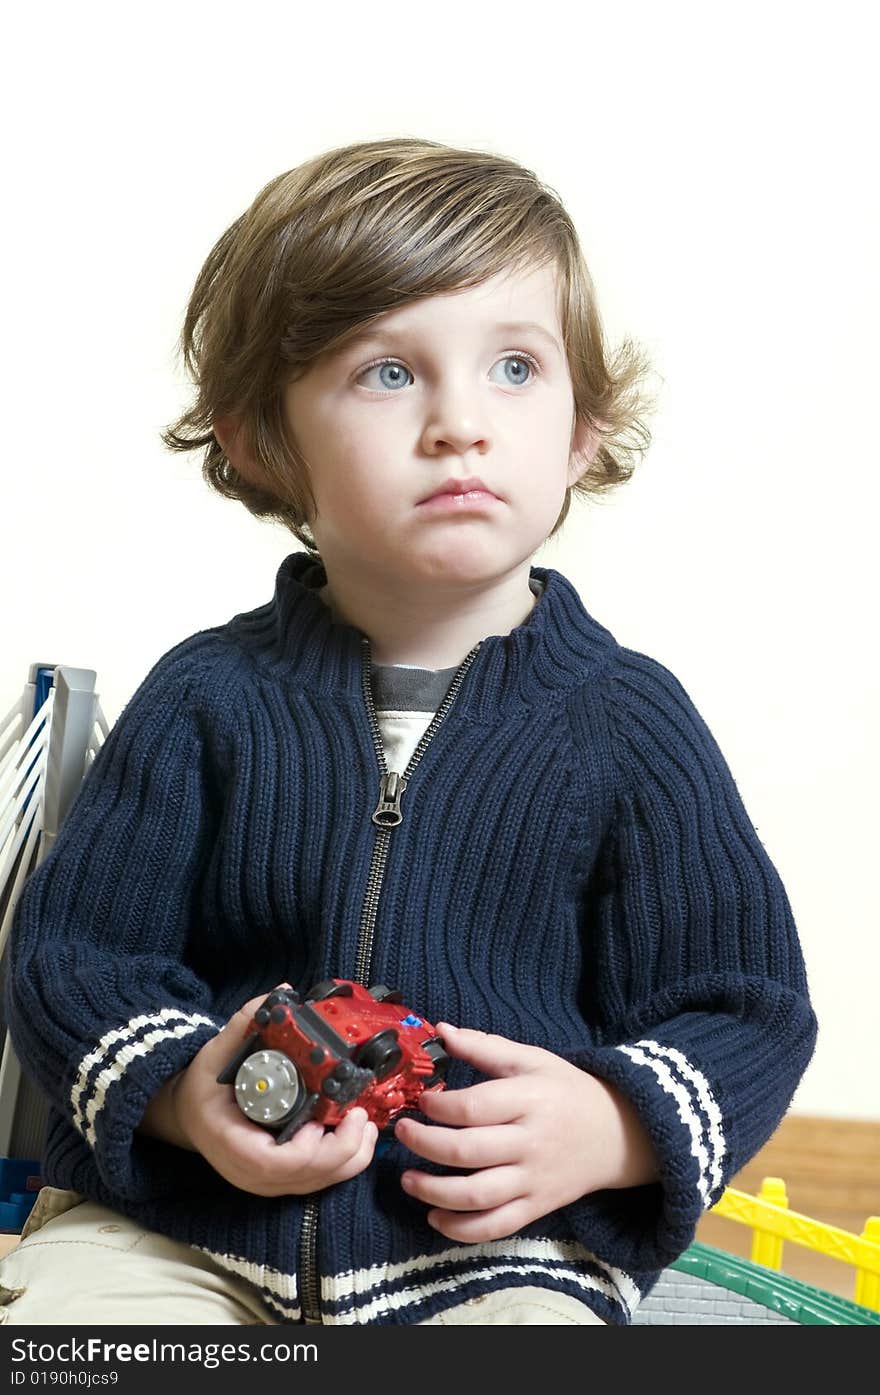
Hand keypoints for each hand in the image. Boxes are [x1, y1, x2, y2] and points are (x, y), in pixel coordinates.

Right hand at [159, 989, 379, 1196]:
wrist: (190, 1113)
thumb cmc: (204, 1086)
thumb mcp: (216, 1052)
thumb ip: (245, 1023)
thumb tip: (282, 992)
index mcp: (229, 1141)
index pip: (271, 1164)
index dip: (304, 1150)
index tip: (320, 1122)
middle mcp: (248, 1171)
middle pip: (302, 1178)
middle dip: (340, 1151)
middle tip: (359, 1116)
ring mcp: (265, 1180)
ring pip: (315, 1183)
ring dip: (349, 1158)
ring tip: (366, 1124)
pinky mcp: (281, 1179)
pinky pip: (317, 1180)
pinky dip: (344, 1162)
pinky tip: (358, 1136)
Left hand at [393, 1023, 658, 1242]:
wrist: (617, 1134)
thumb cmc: (567, 1091)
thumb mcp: (532, 1059)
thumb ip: (485, 1047)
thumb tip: (441, 1030)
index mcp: (529, 1099)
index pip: (474, 1106)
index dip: (438, 1106)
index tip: (420, 1100)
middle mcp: (530, 1143)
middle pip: (467, 1151)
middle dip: (424, 1144)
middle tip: (402, 1132)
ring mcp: (533, 1180)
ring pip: (477, 1195)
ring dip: (434, 1191)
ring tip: (407, 1179)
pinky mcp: (536, 1207)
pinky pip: (495, 1226)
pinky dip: (461, 1229)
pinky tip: (435, 1216)